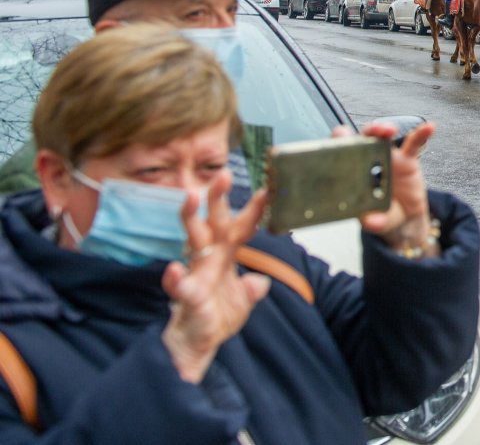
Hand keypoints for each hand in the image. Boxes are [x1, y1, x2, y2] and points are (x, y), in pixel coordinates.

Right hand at [161, 176, 269, 383]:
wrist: (196, 345)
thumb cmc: (216, 316)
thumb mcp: (243, 303)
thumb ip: (252, 291)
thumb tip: (260, 282)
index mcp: (226, 257)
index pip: (241, 229)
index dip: (253, 211)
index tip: (267, 190)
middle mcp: (210, 260)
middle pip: (214, 224)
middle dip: (218, 199)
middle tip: (222, 174)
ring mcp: (196, 275)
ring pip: (193, 242)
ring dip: (190, 218)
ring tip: (190, 197)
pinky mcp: (187, 297)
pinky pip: (180, 285)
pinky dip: (175, 278)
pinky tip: (171, 269)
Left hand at [335, 122, 438, 255]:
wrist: (406, 218)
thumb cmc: (383, 216)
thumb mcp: (378, 222)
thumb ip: (374, 222)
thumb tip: (370, 222)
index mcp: (353, 174)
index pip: (340, 154)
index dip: (337, 143)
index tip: (340, 139)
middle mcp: (367, 161)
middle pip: (360, 139)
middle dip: (359, 133)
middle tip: (364, 134)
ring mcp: (387, 157)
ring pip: (382, 137)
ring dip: (382, 129)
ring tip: (388, 130)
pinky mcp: (407, 159)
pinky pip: (414, 144)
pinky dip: (421, 134)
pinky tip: (429, 128)